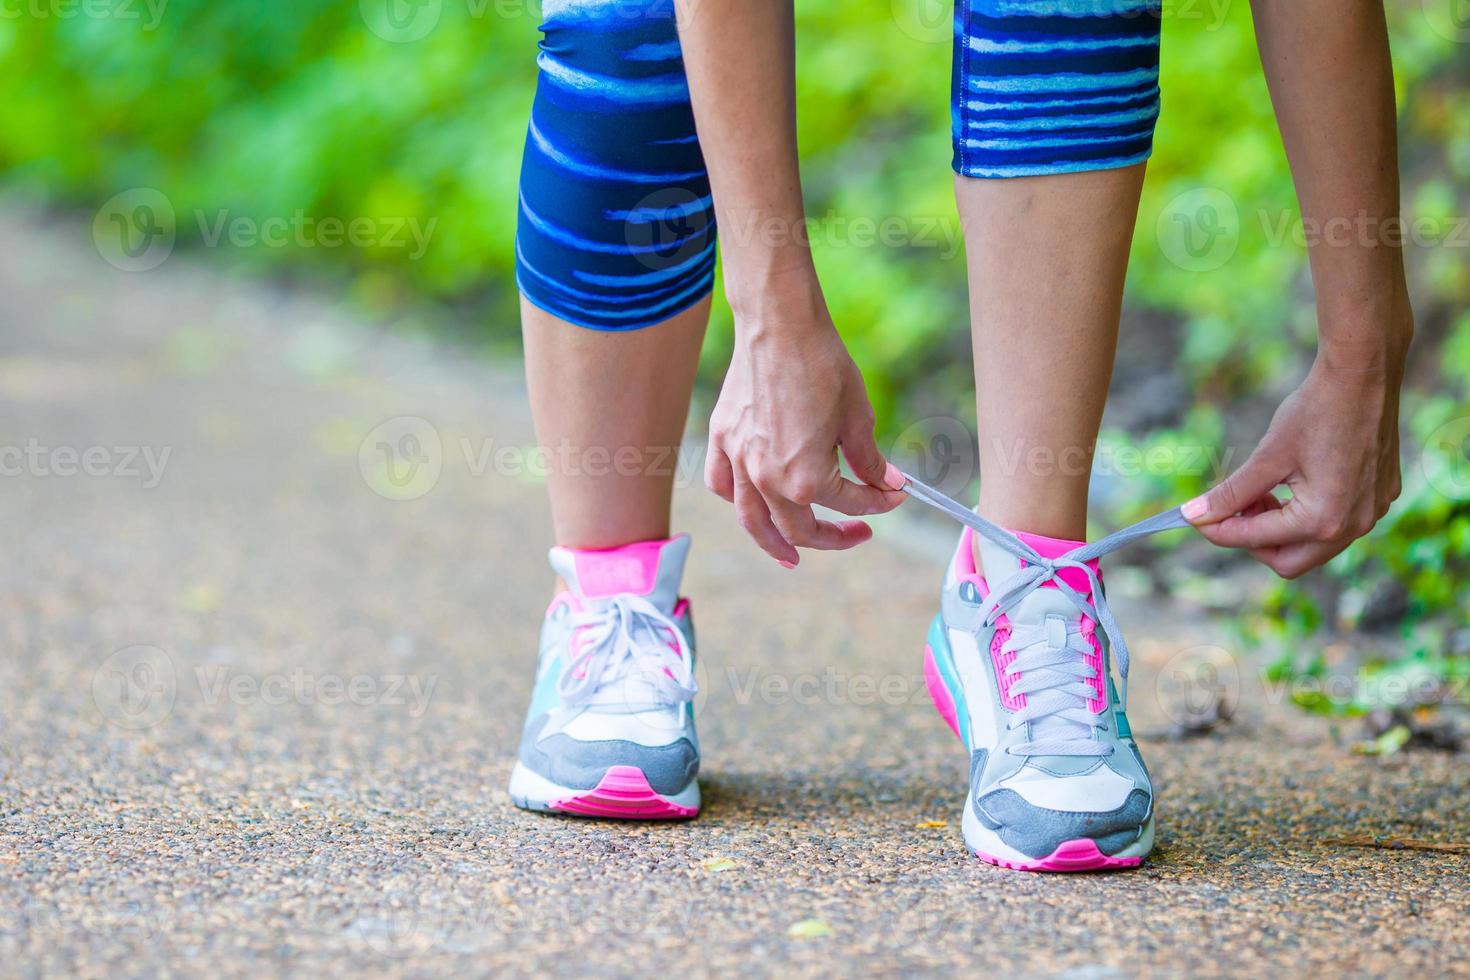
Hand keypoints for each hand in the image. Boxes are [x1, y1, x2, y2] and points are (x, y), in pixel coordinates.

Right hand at [705, 301, 905, 565]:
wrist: (778, 326)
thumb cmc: (822, 365)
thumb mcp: (857, 416)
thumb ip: (869, 459)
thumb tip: (886, 481)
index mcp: (806, 478)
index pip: (848, 503)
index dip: (879, 503)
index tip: (896, 495)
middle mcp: (768, 479)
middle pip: (800, 527)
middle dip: (834, 536)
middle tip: (857, 533)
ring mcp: (740, 462)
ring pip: (754, 521)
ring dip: (774, 544)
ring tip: (791, 557)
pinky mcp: (723, 440)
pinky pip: (725, 486)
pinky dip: (739, 502)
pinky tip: (753, 507)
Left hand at [1184, 331, 1408, 578]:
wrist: (1363, 374)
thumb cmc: (1314, 411)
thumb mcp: (1266, 456)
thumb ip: (1230, 493)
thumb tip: (1191, 515)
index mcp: (1322, 519)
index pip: (1255, 540)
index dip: (1219, 530)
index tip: (1194, 518)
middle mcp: (1353, 526)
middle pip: (1288, 561)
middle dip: (1253, 540)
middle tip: (1234, 509)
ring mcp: (1372, 514)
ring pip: (1313, 546)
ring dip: (1280, 529)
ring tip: (1261, 494)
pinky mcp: (1379, 498)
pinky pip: (1337, 524)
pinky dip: (1307, 516)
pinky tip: (1292, 484)